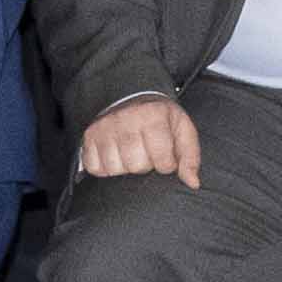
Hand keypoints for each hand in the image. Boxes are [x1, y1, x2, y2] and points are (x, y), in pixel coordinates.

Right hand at [76, 91, 202, 187]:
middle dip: (145, 165)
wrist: (132, 98)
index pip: (162, 161)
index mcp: (154, 116)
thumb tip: (193, 183)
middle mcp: (126, 119)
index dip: (166, 165)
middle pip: (136, 166)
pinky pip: (95, 168)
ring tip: (131, 153)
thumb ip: (190, 157)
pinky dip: (106, 168)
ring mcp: (105, 127)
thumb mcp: (183, 130)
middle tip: (146, 152)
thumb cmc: (161, 119)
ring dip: (125, 167)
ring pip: (115, 168)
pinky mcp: (89, 136)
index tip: (165, 156)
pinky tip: (116, 155)